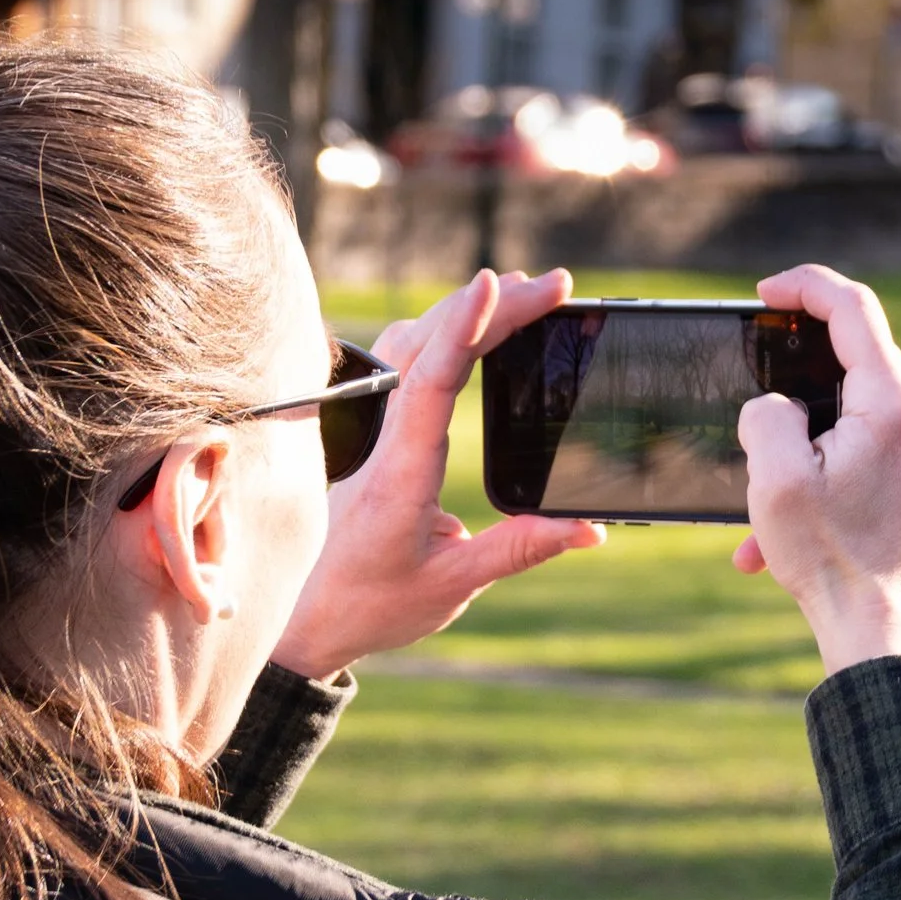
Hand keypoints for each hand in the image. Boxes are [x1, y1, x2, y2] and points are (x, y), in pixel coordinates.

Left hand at [269, 269, 603, 679]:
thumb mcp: (455, 584)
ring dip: (467, 311)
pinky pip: (403, 359)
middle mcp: (380, 438)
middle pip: (430, 344)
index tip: (499, 284)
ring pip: (411, 342)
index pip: (431, 381)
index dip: (466, 328)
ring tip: (526, 292)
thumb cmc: (375, 602)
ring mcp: (370, 428)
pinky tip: (475, 324)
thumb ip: (521, 549)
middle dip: (494, 306)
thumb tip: (589, 528)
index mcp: (400, 474)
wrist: (310, 615)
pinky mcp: (372, 428)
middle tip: (556, 285)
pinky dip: (444, 330)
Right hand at [733, 265, 900, 676]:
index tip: (764, 294)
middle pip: (852, 355)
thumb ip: (766, 416)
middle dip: (790, 382)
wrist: (885, 632)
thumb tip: (775, 405)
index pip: (854, 306)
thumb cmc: (833, 560)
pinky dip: (817, 472)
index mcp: (894, 402)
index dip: (804, 285)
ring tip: (760, 504)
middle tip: (750, 396)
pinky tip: (778, 535)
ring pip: (848, 407)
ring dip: (797, 443)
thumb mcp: (775, 480)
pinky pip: (860, 445)